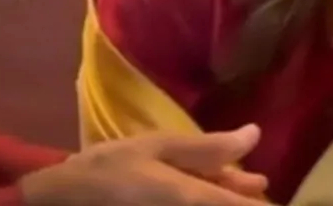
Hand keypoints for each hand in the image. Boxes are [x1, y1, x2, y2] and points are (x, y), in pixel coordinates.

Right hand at [19, 126, 268, 205]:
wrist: (65, 202)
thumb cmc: (111, 168)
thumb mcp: (157, 147)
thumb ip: (208, 147)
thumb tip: (254, 134)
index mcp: (195, 200)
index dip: (266, 200)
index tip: (268, 182)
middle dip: (245, 196)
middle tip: (250, 180)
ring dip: (225, 197)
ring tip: (224, 182)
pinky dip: (205, 200)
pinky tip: (201, 191)